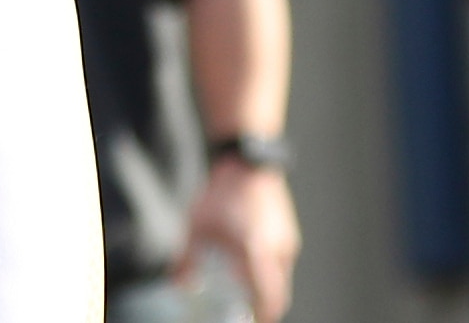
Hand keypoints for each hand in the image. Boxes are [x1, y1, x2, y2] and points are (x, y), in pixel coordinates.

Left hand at [182, 161, 298, 322]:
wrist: (247, 161)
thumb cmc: (221, 192)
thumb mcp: (197, 225)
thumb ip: (187, 258)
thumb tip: (179, 284)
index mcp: (255, 250)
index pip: (267, 296)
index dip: (262, 315)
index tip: (252, 321)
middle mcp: (277, 249)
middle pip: (278, 294)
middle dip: (264, 307)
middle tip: (247, 313)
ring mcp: (287, 241)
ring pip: (282, 279)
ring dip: (268, 290)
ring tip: (246, 291)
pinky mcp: (290, 234)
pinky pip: (283, 264)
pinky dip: (271, 273)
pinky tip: (252, 266)